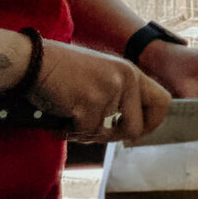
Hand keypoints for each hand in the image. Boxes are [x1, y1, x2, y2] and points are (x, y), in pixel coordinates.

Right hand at [30, 39, 170, 142]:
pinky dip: (71, 132)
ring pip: (107, 134)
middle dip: (120, 137)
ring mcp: (108, 91)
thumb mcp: (102, 74)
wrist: (34, 61)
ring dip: (88, 133)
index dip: (152, 123)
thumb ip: (121, 95)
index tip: (134, 131)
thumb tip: (134, 129)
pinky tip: (61, 119)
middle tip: (102, 132)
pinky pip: (86, 133)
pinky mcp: (89, 102)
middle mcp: (125, 79)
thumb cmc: (63, 70)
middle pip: (138, 127)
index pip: (163, 102)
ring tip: (72, 119)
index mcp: (130, 72)